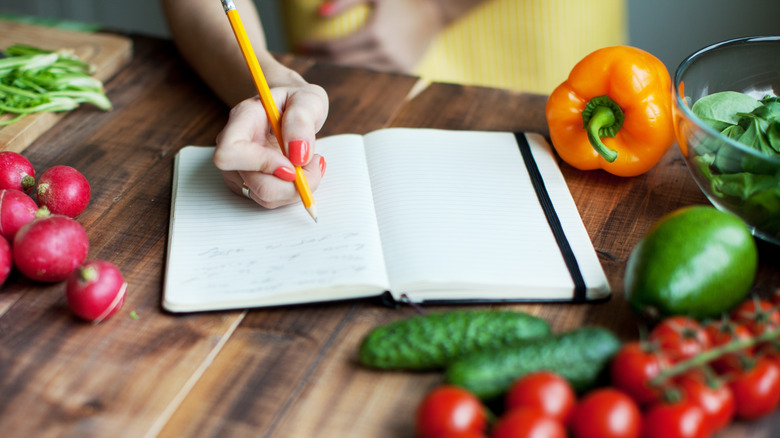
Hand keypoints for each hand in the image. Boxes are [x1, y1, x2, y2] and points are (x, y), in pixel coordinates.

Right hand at [214, 82, 328, 208]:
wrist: (289, 109)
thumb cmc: (296, 101)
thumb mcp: (308, 99)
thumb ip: (302, 120)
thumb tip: (298, 153)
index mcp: (242, 119)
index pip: (231, 152)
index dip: (262, 164)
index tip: (292, 164)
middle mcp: (233, 146)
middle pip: (254, 183)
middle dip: (292, 184)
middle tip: (315, 164)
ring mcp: (238, 168)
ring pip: (265, 197)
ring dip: (296, 188)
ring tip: (310, 163)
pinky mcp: (250, 183)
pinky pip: (272, 200)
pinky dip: (293, 192)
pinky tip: (302, 172)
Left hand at [300, 0, 445, 72]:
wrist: (438, 9)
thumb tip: (319, 13)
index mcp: (375, 34)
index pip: (336, 49)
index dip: (315, 49)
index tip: (300, 46)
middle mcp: (385, 53)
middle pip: (343, 63)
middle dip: (322, 59)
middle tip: (307, 54)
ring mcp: (396, 65)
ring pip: (358, 71)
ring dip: (340, 66)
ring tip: (323, 59)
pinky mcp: (405, 71)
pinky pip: (376, 73)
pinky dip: (360, 68)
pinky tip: (348, 62)